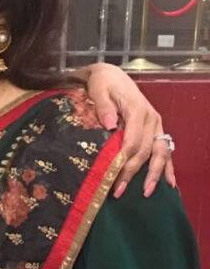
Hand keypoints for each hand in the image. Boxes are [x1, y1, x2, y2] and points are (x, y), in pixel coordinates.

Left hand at [84, 63, 174, 197]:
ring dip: (154, 174)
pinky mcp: (157, 128)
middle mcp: (151, 119)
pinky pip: (166, 150)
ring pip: (160, 153)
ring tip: (147, 193)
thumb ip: (104, 107)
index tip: (113, 176)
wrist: (112, 75)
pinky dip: (168, 167)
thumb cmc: (103, 84)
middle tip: (119, 191)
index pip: (132, 141)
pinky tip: (169, 183)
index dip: (124, 160)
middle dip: (133, 172)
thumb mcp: (99, 90)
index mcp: (137, 110)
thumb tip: (110, 124)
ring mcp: (157, 125)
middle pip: (145, 151)